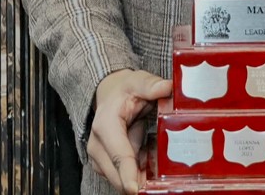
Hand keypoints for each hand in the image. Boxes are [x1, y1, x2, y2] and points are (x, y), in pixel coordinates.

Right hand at [88, 69, 170, 193]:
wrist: (109, 95)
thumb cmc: (123, 90)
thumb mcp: (138, 81)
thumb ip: (151, 85)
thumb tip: (166, 87)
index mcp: (105, 126)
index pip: (119, 155)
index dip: (128, 174)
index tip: (136, 190)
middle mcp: (98, 146)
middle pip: (118, 174)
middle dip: (139, 180)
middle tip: (164, 179)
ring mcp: (101, 158)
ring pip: (123, 179)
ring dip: (142, 175)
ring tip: (159, 158)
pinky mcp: (107, 165)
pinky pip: (127, 176)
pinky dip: (141, 172)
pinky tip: (153, 159)